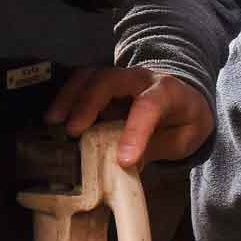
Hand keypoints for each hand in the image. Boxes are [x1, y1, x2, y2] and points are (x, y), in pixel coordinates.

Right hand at [43, 65, 215, 165]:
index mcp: (168, 92)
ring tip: (54, 122)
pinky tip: (54, 117)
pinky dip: (66, 95)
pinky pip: (82, 81)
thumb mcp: (184, 139)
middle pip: (110, 80)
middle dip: (89, 103)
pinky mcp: (104, 81)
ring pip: (91, 75)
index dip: (135, 131)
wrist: (186, 97)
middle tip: (72, 131)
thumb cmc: (185, 119)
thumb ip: (157, 149)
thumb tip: (128, 165)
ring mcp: (120, 76)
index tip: (123, 159)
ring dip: (70, 96)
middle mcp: (140, 78)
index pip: (150, 106)